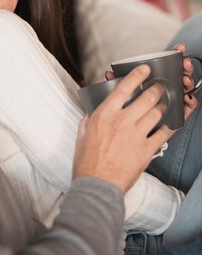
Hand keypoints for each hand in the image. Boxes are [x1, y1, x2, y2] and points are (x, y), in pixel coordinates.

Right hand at [73, 65, 171, 193]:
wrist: (97, 185)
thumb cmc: (87, 161)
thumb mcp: (83, 133)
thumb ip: (90, 118)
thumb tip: (94, 110)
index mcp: (105, 114)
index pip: (124, 87)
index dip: (137, 75)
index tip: (145, 70)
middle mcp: (122, 121)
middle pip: (147, 98)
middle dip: (157, 89)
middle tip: (160, 87)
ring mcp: (136, 135)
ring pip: (157, 112)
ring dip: (164, 105)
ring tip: (166, 103)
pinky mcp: (146, 150)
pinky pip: (164, 133)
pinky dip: (171, 125)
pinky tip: (173, 122)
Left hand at [105, 43, 197, 120]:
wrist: (133, 131)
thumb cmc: (131, 111)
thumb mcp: (126, 93)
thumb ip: (120, 84)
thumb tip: (109, 73)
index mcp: (158, 79)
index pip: (170, 64)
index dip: (176, 54)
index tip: (179, 48)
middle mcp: (168, 87)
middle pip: (180, 74)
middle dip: (184, 67)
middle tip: (184, 63)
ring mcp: (174, 99)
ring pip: (185, 88)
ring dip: (188, 81)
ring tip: (184, 79)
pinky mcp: (178, 114)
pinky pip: (188, 108)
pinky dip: (191, 102)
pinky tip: (187, 98)